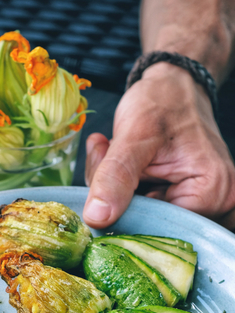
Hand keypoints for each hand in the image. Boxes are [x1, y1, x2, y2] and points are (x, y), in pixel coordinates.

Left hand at [83, 63, 234, 230]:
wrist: (172, 84)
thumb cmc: (163, 100)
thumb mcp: (135, 135)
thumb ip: (115, 177)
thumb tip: (97, 218)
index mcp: (212, 193)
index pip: (159, 228)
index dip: (124, 214)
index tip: (102, 184)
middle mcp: (214, 204)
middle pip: (150, 224)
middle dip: (117, 197)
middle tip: (103, 156)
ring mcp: (198, 203)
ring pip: (140, 215)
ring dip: (114, 189)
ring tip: (110, 150)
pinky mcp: (179, 198)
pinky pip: (141, 204)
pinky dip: (120, 186)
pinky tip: (115, 157)